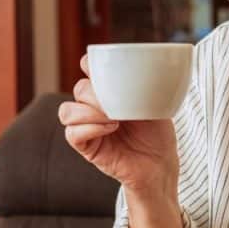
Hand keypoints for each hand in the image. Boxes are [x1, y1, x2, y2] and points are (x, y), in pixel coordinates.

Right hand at [58, 54, 177, 194]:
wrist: (160, 163)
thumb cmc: (158, 133)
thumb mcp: (156, 103)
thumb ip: (143, 86)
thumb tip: (142, 69)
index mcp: (108, 90)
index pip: (88, 69)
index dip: (90, 64)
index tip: (104, 67)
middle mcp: (94, 106)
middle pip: (80, 89)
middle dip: (97, 93)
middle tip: (119, 102)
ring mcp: (88, 126)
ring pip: (67, 111)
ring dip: (89, 111)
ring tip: (114, 118)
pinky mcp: (87, 147)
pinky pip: (72, 133)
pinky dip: (89, 128)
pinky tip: (110, 128)